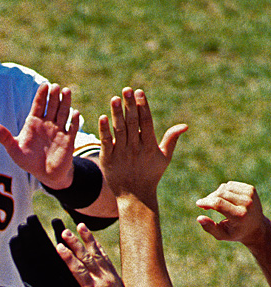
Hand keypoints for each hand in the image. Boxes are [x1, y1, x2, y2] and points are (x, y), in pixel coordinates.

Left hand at [0, 82, 80, 188]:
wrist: (44, 174)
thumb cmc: (28, 161)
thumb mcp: (14, 150)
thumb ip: (5, 138)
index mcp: (34, 122)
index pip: (38, 105)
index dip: (41, 95)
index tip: (44, 86)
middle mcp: (48, 123)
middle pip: (52, 106)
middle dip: (53, 96)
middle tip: (55, 86)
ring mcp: (59, 130)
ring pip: (63, 113)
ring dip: (65, 103)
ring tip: (66, 91)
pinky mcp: (68, 140)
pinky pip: (72, 128)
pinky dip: (74, 121)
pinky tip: (75, 113)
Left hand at [0, 215, 84, 286]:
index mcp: (28, 273)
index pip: (19, 257)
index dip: (16, 247)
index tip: (15, 239)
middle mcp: (38, 264)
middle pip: (30, 245)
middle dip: (26, 234)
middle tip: (23, 223)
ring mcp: (51, 258)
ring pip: (43, 240)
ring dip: (38, 229)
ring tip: (33, 218)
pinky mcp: (66, 257)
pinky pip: (62, 241)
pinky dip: (59, 231)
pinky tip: (56, 221)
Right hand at [53, 223, 136, 286]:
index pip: (78, 270)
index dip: (68, 257)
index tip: (59, 246)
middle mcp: (103, 281)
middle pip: (87, 258)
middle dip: (75, 244)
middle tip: (65, 231)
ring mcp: (110, 276)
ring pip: (97, 254)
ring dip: (88, 239)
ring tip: (80, 225)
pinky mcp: (115, 275)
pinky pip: (105, 257)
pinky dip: (98, 246)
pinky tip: (92, 238)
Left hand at [99, 87, 187, 201]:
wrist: (134, 197)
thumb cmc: (151, 175)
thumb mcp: (164, 158)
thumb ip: (172, 140)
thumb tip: (185, 126)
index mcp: (149, 146)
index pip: (146, 122)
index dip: (143, 106)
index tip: (139, 92)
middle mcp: (135, 148)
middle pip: (132, 123)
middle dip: (129, 106)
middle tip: (127, 89)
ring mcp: (121, 154)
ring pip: (119, 130)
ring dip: (117, 114)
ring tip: (115, 98)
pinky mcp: (108, 160)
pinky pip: (106, 143)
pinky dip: (104, 131)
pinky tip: (102, 117)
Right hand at [196, 181, 268, 245]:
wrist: (256, 227)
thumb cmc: (235, 232)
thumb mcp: (222, 235)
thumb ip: (210, 228)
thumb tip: (199, 218)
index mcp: (239, 216)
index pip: (219, 204)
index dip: (206, 202)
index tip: (198, 203)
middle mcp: (246, 204)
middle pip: (220, 194)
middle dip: (209, 199)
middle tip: (205, 206)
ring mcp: (250, 195)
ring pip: (225, 187)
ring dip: (216, 194)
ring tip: (214, 204)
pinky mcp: (250, 189)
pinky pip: (230, 185)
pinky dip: (224, 190)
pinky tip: (224, 199)